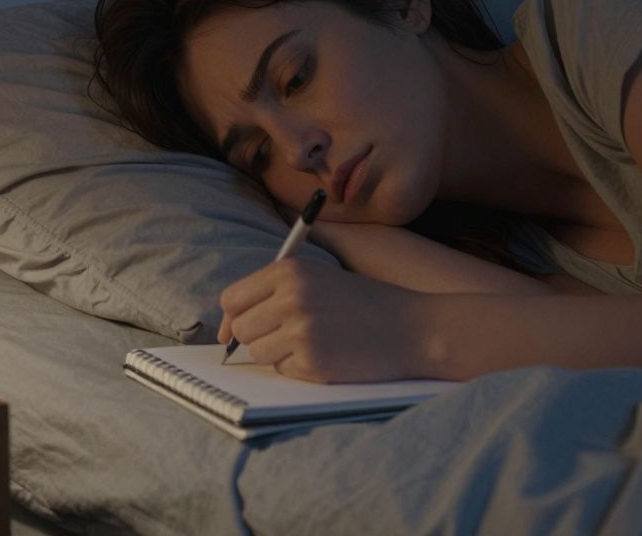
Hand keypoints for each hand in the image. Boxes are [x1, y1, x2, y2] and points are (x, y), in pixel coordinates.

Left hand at [216, 257, 425, 382]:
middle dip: (256, 336)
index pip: (232, 299)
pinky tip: (327, 355)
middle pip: (241, 329)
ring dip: (278, 353)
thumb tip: (226, 328)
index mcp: (289, 271)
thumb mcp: (318, 278)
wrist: (414, 328)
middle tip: (287, 335)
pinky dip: (299, 368)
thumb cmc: (363, 303)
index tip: (235, 329)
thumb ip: (272, 293)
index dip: (232, 317)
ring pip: (258, 353)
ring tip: (313, 342)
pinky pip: (283, 370)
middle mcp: (291, 299)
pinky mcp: (313, 363)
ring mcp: (301, 332)